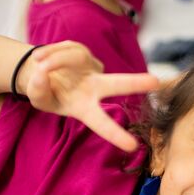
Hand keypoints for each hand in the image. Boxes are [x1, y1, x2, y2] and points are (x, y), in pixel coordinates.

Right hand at [24, 41, 159, 151]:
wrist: (40, 73)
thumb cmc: (47, 93)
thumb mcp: (39, 99)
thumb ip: (38, 91)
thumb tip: (42, 74)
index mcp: (85, 108)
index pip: (102, 123)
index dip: (116, 134)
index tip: (133, 146)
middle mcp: (94, 88)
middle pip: (116, 84)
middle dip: (134, 83)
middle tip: (156, 82)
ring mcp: (92, 68)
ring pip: (77, 57)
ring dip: (55, 59)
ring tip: (37, 63)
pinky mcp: (85, 52)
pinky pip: (69, 47)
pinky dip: (52, 51)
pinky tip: (43, 58)